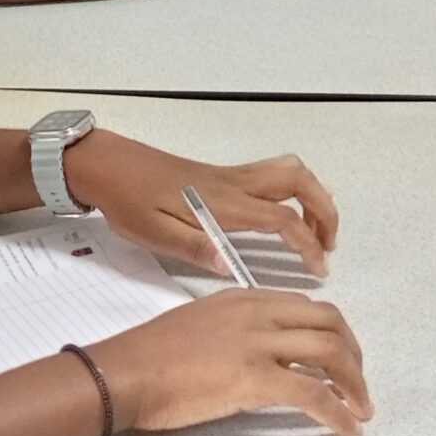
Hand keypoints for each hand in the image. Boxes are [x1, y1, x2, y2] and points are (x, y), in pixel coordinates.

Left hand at [66, 130, 338, 276]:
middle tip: (328, 245)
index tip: (319, 270)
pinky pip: (271, 174)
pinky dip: (293, 189)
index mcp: (221, 204)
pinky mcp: (220, 176)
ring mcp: (228, 176)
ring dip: (311, 196)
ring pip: (287, 171)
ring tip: (315, 230)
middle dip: (324, 210)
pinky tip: (285, 212)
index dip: (307, 244)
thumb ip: (194, 248)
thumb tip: (230, 265)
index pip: (281, 219)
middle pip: (297, 182)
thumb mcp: (154, 233)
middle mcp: (232, 184)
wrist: (107, 165)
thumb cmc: (128, 201)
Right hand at [91, 288, 371, 435]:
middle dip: (353, 355)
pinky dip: (338, 414)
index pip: (304, 307)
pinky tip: (347, 431)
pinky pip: (314, 395)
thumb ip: (232, 330)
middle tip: (357, 386)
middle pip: (329, 323)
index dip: (332, 333)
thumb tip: (258, 356)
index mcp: (243, 298)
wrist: (124, 372)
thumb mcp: (198, 324)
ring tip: (361, 409)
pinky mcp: (254, 379)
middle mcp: (257, 313)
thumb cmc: (148, 355)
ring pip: (330, 353)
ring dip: (355, 384)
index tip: (339, 359)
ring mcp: (258, 344)